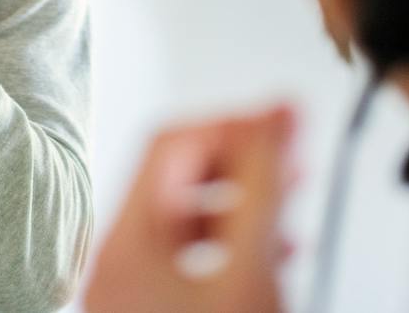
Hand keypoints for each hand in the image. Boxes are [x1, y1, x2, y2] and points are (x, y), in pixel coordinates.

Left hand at [85, 106, 296, 312]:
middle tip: (291, 156)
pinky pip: (196, 261)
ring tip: (290, 203)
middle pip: (180, 180)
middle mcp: (117, 267)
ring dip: (246, 205)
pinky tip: (277, 252)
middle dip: (243, 163)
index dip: (230, 126)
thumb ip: (264, 184)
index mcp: (121, 247)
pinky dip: (236, 246)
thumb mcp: (248, 264)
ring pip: (192, 222)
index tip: (279, 124)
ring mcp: (135, 293)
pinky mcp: (158, 311)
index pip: (169, 145)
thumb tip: (279, 115)